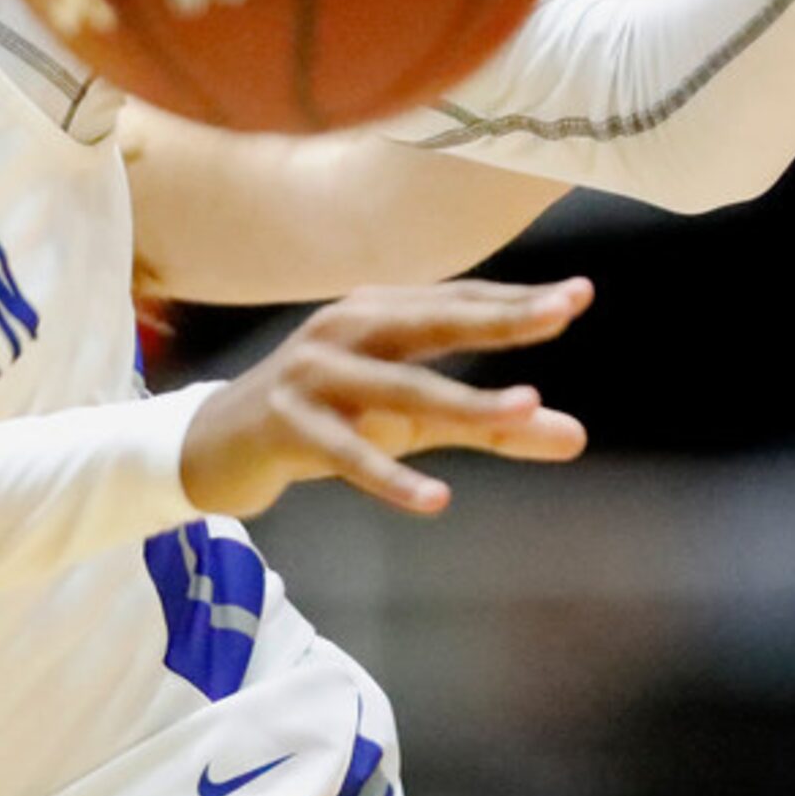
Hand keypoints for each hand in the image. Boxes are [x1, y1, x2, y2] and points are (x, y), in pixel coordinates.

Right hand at [178, 279, 591, 518]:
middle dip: (499, 318)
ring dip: (464, 400)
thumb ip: (492, 428)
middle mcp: (345, 329)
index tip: (577, 296)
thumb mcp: (412, 423)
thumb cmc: (326, 421)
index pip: (458, 301)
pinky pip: (346, 453)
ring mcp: (312, 373)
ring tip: (525, 407)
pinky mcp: (286, 425)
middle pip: (434, 321)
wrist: (216, 445)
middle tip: (562, 311)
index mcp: (376, 313)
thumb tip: (578, 437)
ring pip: (400, 388)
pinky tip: (435, 499)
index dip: (515, 301)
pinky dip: (390, 476)